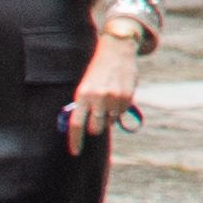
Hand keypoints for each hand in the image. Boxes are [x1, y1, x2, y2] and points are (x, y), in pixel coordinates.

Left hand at [59, 30, 143, 151]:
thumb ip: (83, 106)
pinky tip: (117, 95)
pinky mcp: (127, 97)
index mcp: (82, 95)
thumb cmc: (97, 72)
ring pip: (109, 122)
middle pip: (95, 128)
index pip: (76, 124)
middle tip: (96, 119)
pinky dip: (118, 110)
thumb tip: (80, 128)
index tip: (76, 152)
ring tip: (108, 100)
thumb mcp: (85, 86)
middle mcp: (98, 98)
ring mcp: (113, 98)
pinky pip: (121, 114)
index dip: (76, 140)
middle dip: (95, 128)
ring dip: (108, 117)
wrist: (116, 50)